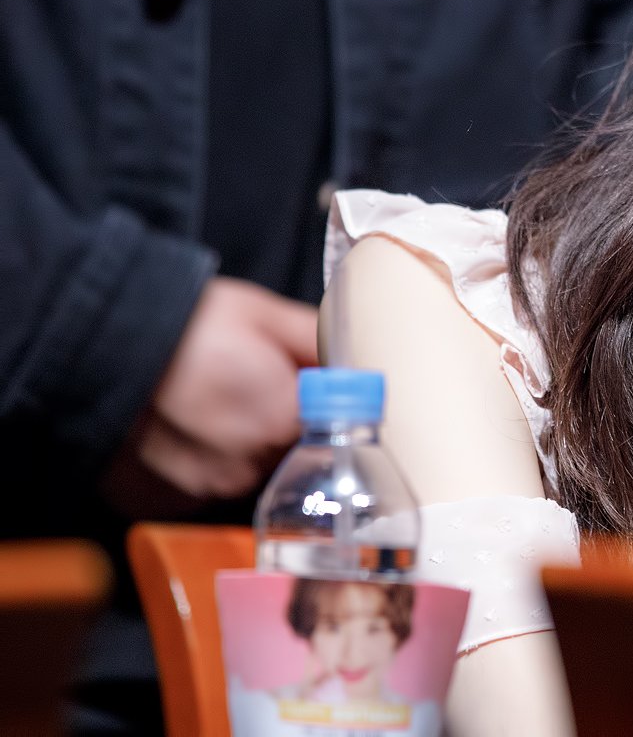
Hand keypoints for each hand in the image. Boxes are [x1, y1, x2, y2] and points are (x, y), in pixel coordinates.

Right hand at [102, 277, 318, 514]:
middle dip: (277, 417)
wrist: (98, 345)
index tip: (305, 385)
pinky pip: (204, 479)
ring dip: (237, 439)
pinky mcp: (167, 497)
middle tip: (245, 380)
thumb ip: (320, 342)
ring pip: (244, 466)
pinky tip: (183, 423)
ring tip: (208, 398)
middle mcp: (248, 466)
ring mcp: (204, 487)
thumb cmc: (186, 323)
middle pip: (287, 448)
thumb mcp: (266, 314)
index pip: (329, 427)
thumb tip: (355, 363)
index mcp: (283, 421)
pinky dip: (201, 456)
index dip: (319, 404)